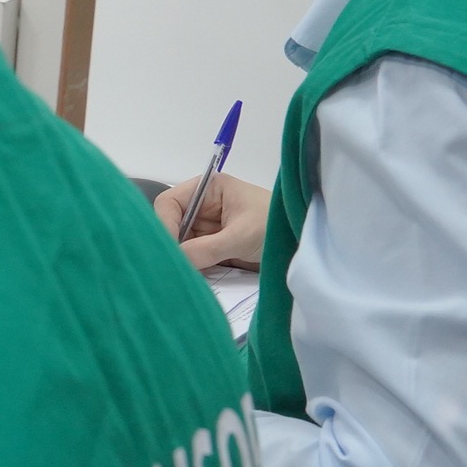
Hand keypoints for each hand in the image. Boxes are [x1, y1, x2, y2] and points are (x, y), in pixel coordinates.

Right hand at [155, 170, 269, 270]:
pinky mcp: (211, 247)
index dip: (164, 225)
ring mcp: (205, 228)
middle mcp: (201, 207)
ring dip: (178, 259)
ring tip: (177, 274)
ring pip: (178, 243)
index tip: (169, 250)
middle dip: (170, 245)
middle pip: (170, 224)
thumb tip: (174, 262)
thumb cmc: (275, 226)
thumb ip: (205, 249)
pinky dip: (188, 267)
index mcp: (208, 189)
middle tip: (170, 267)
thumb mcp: (241, 236)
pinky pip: (190, 257)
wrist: (303, 245)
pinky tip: (188, 276)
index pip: (169, 204)